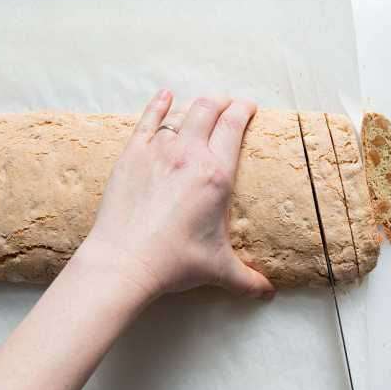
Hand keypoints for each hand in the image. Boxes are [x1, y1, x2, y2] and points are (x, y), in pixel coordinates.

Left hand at [75, 90, 272, 303]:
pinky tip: (165, 96)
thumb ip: (246, 278)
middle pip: (209, 109)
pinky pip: (147, 119)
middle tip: (225, 106)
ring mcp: (158, 151)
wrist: (123, 261)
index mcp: (216, 174)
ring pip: (180, 113)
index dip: (244, 110)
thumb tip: (267, 293)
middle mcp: (189, 155)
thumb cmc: (171, 263)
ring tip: (199, 108)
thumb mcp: (217, 269)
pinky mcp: (131, 155)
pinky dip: (158, 105)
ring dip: (193, 107)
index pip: (235, 125)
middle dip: (221, 102)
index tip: (248, 108)